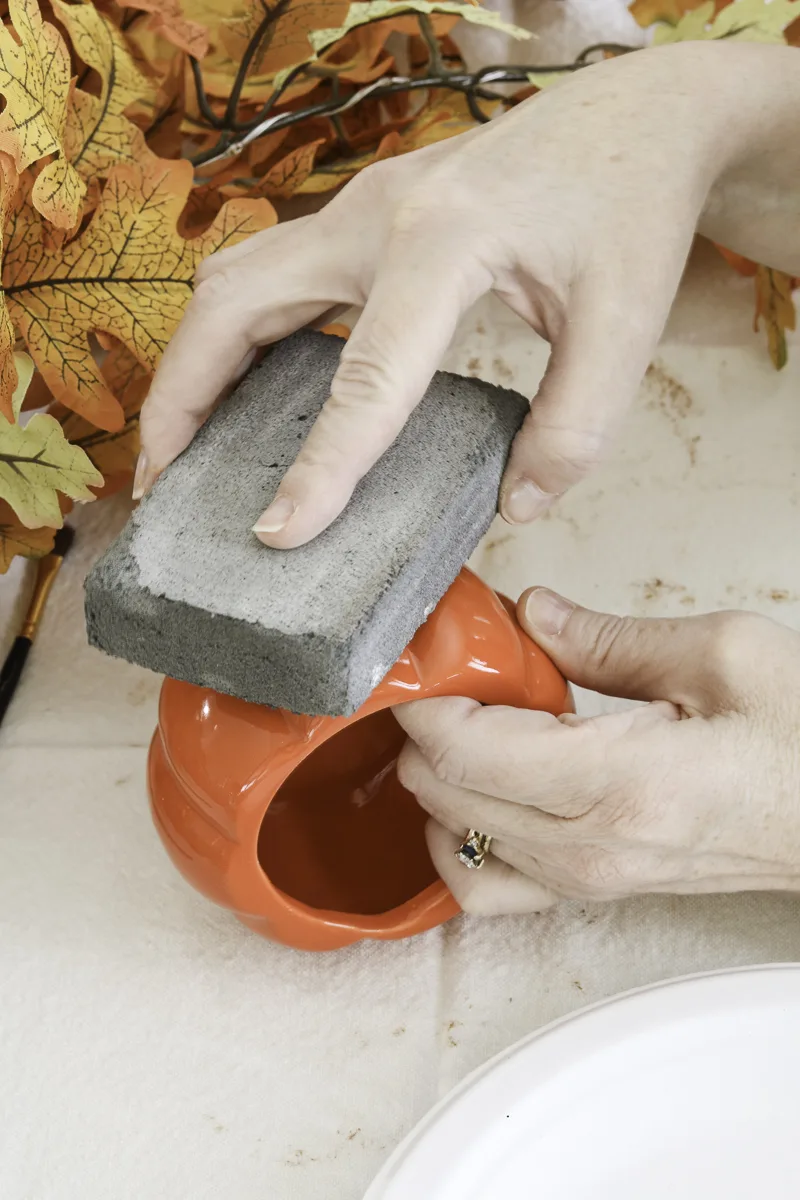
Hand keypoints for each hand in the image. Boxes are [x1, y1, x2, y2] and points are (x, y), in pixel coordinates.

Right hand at [137, 42, 799, 545]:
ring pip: (234, 281)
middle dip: (184, 398)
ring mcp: (359, 208)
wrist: (634, 119)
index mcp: (443, 242)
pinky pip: (268, 276)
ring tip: (182, 452)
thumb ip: (577, 424)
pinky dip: (235, 339)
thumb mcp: (628, 321)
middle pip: (235, 302)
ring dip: (194, 364)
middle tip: (166, 487)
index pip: (364, 375)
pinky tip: (244, 396)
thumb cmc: (630, 206)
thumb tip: (516, 505)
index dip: (320, 463)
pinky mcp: (361, 218)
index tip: (279, 531)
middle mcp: (376, 215)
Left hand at [394, 589, 799, 914]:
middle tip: (446, 668)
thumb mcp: (721, 654)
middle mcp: (590, 847)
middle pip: (441, 793)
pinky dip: (458, 838)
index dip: (423, 697)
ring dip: (437, 775)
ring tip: (467, 719)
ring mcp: (588, 879)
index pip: (462, 750)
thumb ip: (606, 637)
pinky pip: (486, 886)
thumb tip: (531, 616)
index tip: (420, 653)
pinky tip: (480, 789)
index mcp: (617, 784)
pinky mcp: (594, 888)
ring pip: (450, 841)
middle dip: (423, 723)